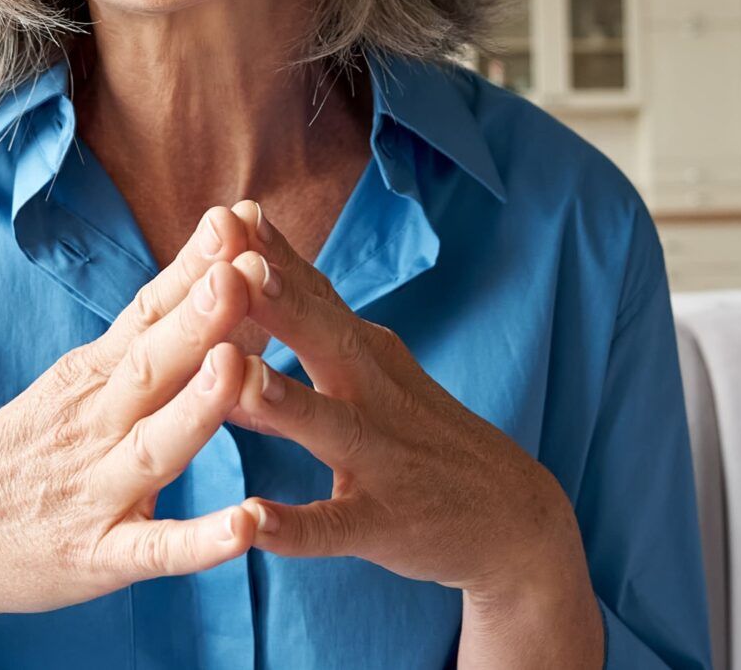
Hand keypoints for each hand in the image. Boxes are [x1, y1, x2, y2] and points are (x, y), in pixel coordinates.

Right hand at [0, 206, 277, 660]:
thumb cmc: (12, 457)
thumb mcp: (66, 387)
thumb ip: (136, 345)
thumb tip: (215, 283)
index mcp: (87, 381)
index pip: (144, 314)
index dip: (191, 269)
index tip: (237, 220)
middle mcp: (92, 428)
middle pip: (151, 365)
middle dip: (201, 316)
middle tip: (248, 266)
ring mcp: (94, 495)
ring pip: (154, 447)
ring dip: (197, 407)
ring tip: (237, 363)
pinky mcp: (98, 560)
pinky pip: (156, 552)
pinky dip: (200, 541)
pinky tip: (246, 525)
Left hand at [218, 201, 590, 601]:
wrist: (514, 516)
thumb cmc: (420, 436)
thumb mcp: (371, 379)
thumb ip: (304, 344)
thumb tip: (237, 301)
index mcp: (366, 354)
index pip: (316, 294)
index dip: (274, 255)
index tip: (226, 213)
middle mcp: (376, 395)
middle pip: (328, 340)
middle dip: (281, 302)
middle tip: (233, 263)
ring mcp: (384, 459)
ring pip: (331, 426)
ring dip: (286, 402)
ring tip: (239, 380)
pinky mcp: (387, 524)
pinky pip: (336, 526)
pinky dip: (296, 526)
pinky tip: (254, 521)